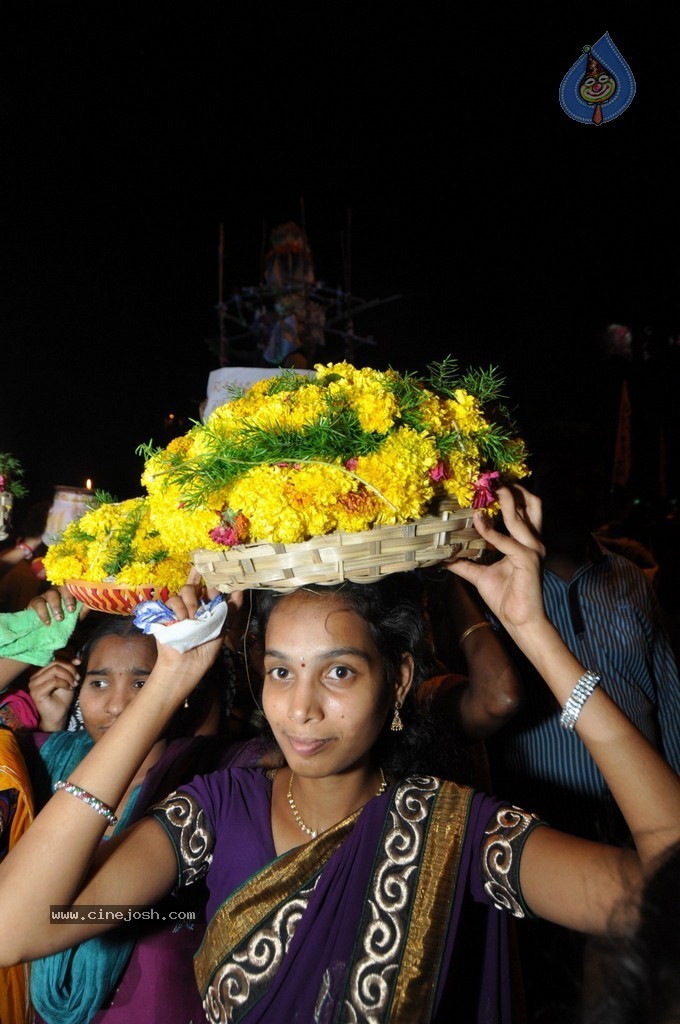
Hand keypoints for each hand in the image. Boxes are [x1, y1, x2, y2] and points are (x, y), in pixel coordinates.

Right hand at [28, 587, 80, 624]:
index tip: (79, 603)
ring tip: (59, 618)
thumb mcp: (77, 615)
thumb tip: (90, 604)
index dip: (76, 592)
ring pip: (50, 594)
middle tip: (71, 610)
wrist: (52, 629)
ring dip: (55, 606)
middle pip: (62, 587)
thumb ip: (83, 609)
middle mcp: (57, 589)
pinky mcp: (35, 602)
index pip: (73, 585)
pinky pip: (38, 603)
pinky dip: (43, 613)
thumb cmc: (66, 618)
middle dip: (67, 598)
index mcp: (68, 590)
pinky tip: (48, 622)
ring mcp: (45, 594)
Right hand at [28, 658, 80, 730]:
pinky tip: (69, 688)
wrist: (59, 715)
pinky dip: (65, 683)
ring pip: (55, 669)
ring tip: (74, 684)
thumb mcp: (68, 679)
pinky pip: (53, 681)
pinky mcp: (36, 692)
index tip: (79, 662)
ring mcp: (34, 684)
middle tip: (77, 678)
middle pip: (56, 662)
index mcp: (42, 671)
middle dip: (70, 669)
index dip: (68, 657)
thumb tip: (77, 657)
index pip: (54, 656)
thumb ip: (70, 668)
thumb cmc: (63, 698)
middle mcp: (35, 676)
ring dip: (68, 676)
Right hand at [150, 570, 228, 699]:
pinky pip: (172, 600)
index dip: (213, 575)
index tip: (219, 565)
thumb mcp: (223, 628)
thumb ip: (231, 609)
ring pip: (186, 589)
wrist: (186, 666)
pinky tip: (183, 620)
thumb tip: (240, 590)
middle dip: (204, 586)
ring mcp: (180, 608)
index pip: (210, 586)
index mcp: (208, 607)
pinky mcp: (166, 612)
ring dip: (193, 602)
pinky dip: (179, 609)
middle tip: (210, 593)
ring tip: (195, 618)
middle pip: (198, 584)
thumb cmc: (205, 650)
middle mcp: (194, 605)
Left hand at [445, 486, 546, 638]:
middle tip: (494, 480)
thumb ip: (465, 564)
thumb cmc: (506, 598)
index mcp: (526, 542)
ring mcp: (532, 549)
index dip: (510, 494)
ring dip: (505, 500)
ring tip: (490, 490)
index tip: (489, 484)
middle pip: (533, 504)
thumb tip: (444, 557)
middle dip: (516, 489)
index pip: (523, 510)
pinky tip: (478, 522)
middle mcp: (533, 541)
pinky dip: (490, 531)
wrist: (520, 621)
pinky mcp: (527, 559)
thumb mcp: (480, 576)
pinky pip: (505, 540)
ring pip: (520, 516)